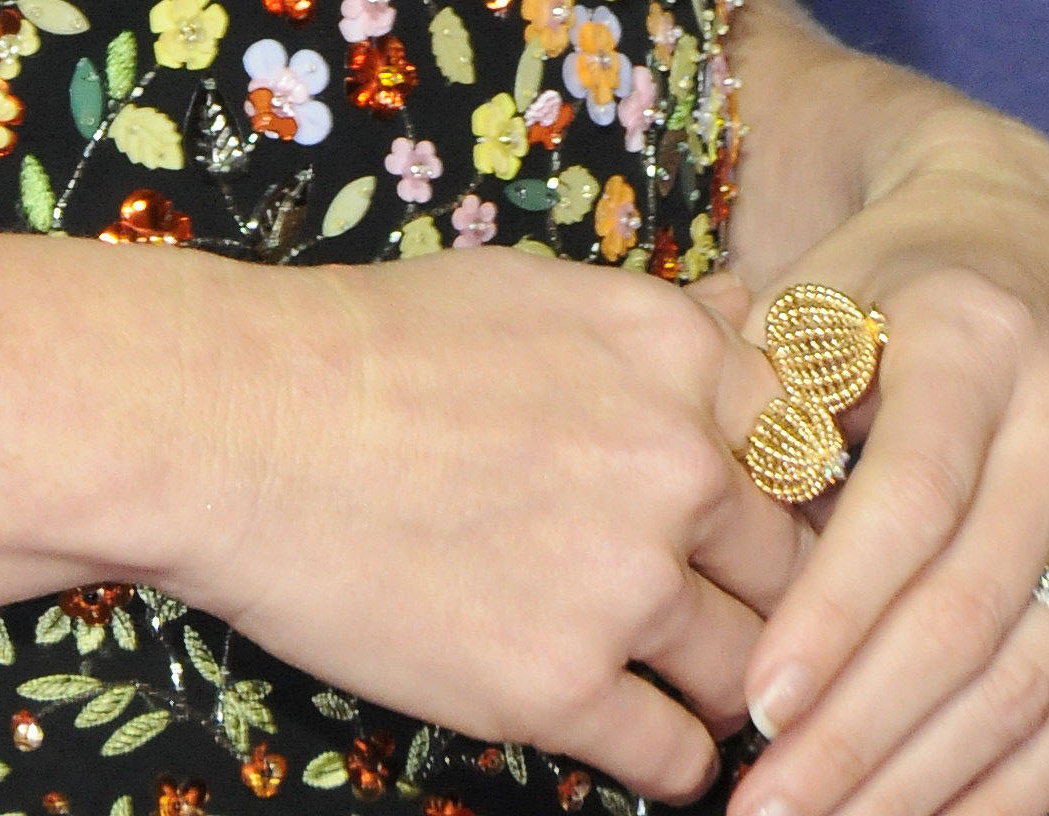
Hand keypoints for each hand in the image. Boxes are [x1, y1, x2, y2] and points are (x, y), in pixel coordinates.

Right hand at [203, 249, 811, 796]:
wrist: (237, 421)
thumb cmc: (371, 342)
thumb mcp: (533, 288)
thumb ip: (657, 324)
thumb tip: (746, 317)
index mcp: (674, 353)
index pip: (811, 447)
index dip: (792, 495)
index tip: (765, 525)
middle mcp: (675, 465)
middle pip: (798, 568)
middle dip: (767, 600)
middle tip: (731, 618)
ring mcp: (623, 583)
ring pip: (746, 671)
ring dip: (721, 684)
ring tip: (680, 683)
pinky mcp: (559, 687)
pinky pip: (676, 758)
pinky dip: (668, 759)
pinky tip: (630, 735)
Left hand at [723, 226, 1048, 815]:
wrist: (1035, 239)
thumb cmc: (891, 279)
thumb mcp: (817, 298)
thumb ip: (768, 412)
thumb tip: (714, 554)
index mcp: (979, 342)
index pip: (911, 504)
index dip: (837, 612)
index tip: (760, 699)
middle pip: (974, 611)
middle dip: (867, 727)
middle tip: (771, 803)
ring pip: (1036, 676)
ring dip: (930, 777)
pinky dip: (1015, 783)